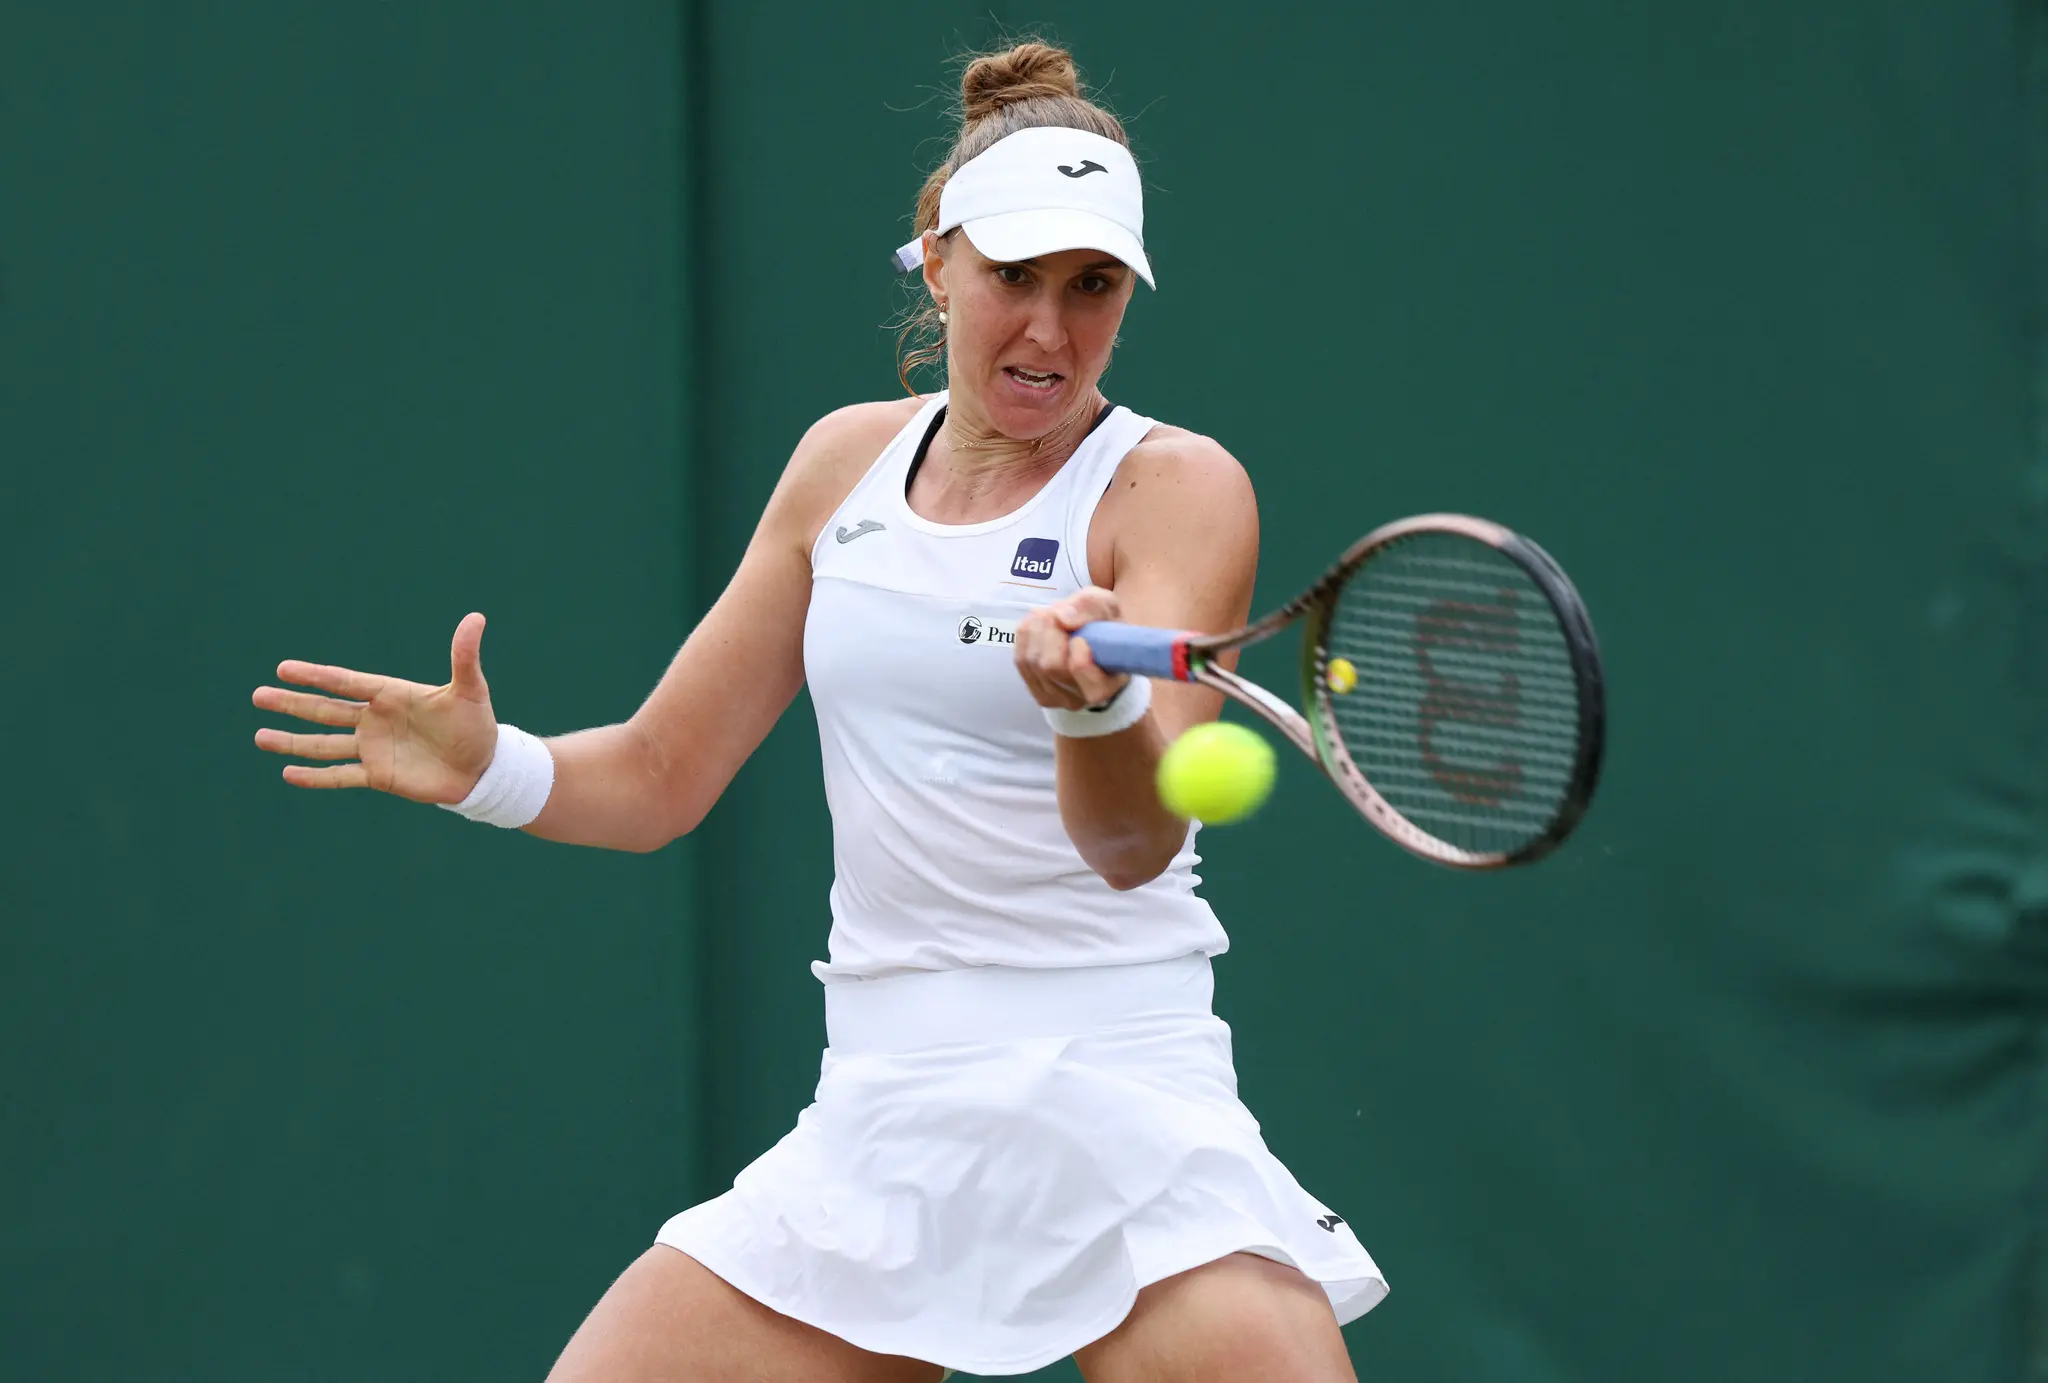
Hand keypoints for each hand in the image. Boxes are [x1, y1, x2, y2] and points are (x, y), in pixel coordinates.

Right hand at [252, 612, 499, 802]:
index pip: (346, 682)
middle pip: (325, 710)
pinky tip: (288, 774)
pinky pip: (340, 775)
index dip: (315, 677)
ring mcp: (374, 748)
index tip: (283, 669)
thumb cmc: (477, 726)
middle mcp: (375, 719)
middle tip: (258, 695)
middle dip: (292, 703)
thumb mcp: (470, 690)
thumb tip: (476, 617)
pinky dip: (315, 776)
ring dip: (292, 742)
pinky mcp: (378, 776)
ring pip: (324, 743)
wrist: (484, 769)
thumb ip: (464, 657)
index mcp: (391, 695)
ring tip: (260, 736)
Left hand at [1013, 586, 1132, 710]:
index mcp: (1108, 684)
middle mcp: (1081, 698)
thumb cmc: (1101, 622)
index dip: (1080, 661)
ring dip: (1037, 629)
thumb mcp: (1105, 604)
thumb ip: (1089, 606)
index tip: (1080, 639)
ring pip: (1032, 661)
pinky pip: (1020, 659)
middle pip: (1052, 667)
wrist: (1087, 634)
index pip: (1091, 687)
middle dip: (1051, 632)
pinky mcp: (1034, 688)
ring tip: (1051, 616)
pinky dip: (1026, 635)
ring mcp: (1055, 697)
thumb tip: (1062, 618)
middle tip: (1059, 614)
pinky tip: (1039, 626)